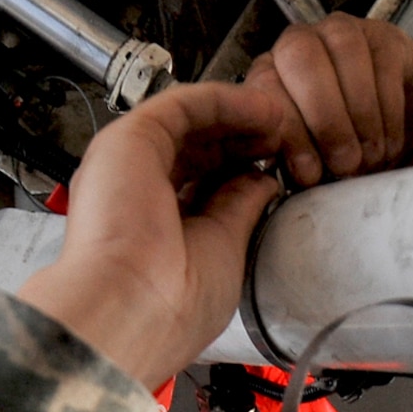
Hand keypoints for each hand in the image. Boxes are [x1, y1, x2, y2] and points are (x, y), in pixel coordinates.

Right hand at [18, 83, 284, 386]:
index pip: (198, 183)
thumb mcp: (222, 250)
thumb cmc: (169, 305)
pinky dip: (226, 101)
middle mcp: (134, 192)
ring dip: (238, 114)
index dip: (238, 169)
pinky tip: (262, 109)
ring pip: (190, 121)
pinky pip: (184, 105)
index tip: (274, 167)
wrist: (130, 310)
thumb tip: (260, 181)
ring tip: (279, 118)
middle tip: (282, 137)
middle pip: (194, 148)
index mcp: (149, 227)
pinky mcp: (131, 138)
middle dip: (241, 139)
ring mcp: (130, 163)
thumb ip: (239, 209)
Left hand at [244, 13, 412, 186]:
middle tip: (344, 166)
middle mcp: (300, 45)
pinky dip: (388, 110)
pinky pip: (384, 64)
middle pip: (299, 57)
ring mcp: (343, 34)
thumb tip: (298, 178)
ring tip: (370, 157)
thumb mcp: (313, 161)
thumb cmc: (344, 148)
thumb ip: (295, 162)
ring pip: (344, 52)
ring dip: (359, 114)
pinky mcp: (386, 38)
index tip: (308, 175)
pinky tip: (389, 142)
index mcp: (269, 73)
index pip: (265, 87)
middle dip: (324, 117)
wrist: (397, 133)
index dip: (288, 132)